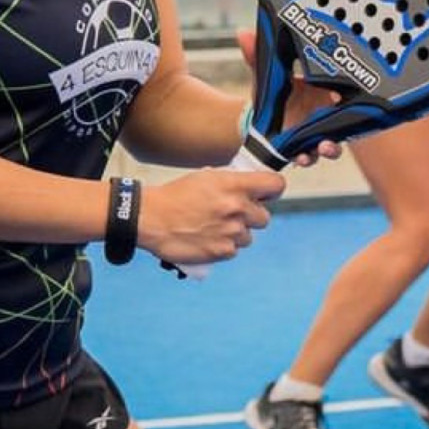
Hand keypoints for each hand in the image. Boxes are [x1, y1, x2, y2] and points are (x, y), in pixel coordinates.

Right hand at [141, 164, 284, 268]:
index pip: (275, 185)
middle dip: (251, 216)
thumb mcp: (206, 177)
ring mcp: (231, 232)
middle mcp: (237, 209)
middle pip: (264, 217)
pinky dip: (224, 246)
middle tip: (232, 213)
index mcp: (234, 185)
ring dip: (236, 233)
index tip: (266, 194)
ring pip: (248, 236)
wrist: (152, 219)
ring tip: (214, 227)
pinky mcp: (222, 252)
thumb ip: (232, 182)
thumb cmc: (176, 195)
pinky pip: (234, 250)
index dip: (272, 190)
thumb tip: (250, 188)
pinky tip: (207, 238)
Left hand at [234, 29, 344, 166]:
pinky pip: (310, 156)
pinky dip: (306, 158)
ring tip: (319, 149)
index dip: (349, 99)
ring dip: (328, 149)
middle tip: (332, 134)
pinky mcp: (303, 150)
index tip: (341, 97)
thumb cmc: (271, 94)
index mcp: (322, 94)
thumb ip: (257, 56)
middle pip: (344, 125)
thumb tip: (243, 33)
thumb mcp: (265, 76)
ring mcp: (316, 135)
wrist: (258, 119)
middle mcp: (324, 116)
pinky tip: (298, 158)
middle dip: (343, 128)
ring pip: (331, 146)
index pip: (343, 96)